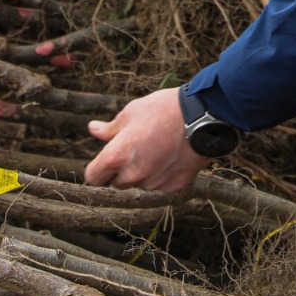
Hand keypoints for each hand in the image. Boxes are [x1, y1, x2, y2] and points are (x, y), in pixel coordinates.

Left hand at [84, 87, 212, 191]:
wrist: (202, 116)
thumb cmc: (162, 109)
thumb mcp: (131, 113)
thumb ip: (110, 128)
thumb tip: (93, 129)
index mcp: (117, 157)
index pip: (93, 178)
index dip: (97, 169)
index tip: (105, 160)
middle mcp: (133, 175)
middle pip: (117, 182)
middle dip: (122, 169)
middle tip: (137, 147)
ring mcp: (155, 183)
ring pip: (141, 183)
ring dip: (144, 172)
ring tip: (158, 148)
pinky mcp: (175, 186)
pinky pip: (161, 185)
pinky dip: (163, 175)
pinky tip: (172, 155)